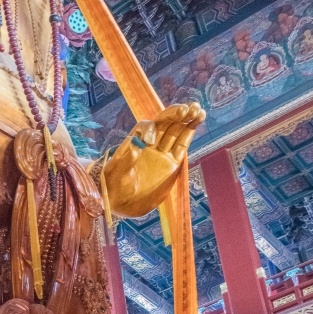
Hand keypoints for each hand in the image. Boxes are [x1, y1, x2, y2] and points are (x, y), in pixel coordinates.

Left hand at [102, 102, 204, 218]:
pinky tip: (198, 119)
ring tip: (198, 109)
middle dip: (175, 114)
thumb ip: (126, 161)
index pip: (145, 127)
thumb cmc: (114, 187)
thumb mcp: (116, 174)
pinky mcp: (173, 163)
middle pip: (164, 123)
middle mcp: (150, 143)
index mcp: (135, 141)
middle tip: (187, 109)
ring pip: (176, 130)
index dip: (150, 129)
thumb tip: (135, 147)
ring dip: (187, 119)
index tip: (150, 142)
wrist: (124, 204)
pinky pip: (183, 144)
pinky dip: (190, 132)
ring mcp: (162, 152)